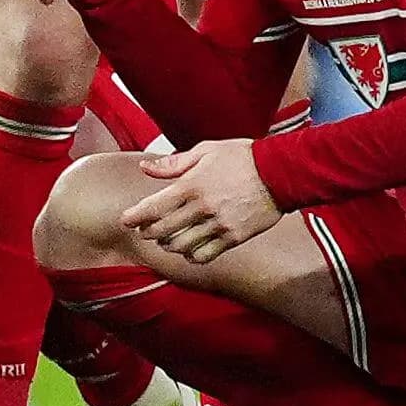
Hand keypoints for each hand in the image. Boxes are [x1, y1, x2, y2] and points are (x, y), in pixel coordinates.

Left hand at [125, 138, 278, 263]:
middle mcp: (202, 208)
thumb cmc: (242, 157)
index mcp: (192, 184)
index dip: (135, 217)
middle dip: (148, 232)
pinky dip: (191, 255)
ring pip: (181, 246)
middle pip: (163, 231)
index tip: (125, 220)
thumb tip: (146, 168)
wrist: (280, 173)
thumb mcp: (206, 150)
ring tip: (168, 239)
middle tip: (145, 230)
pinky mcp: (233, 237)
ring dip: (168, 245)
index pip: (153, 207)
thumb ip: (174, 163)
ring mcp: (218, 225)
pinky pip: (204, 255)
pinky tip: (189, 248)